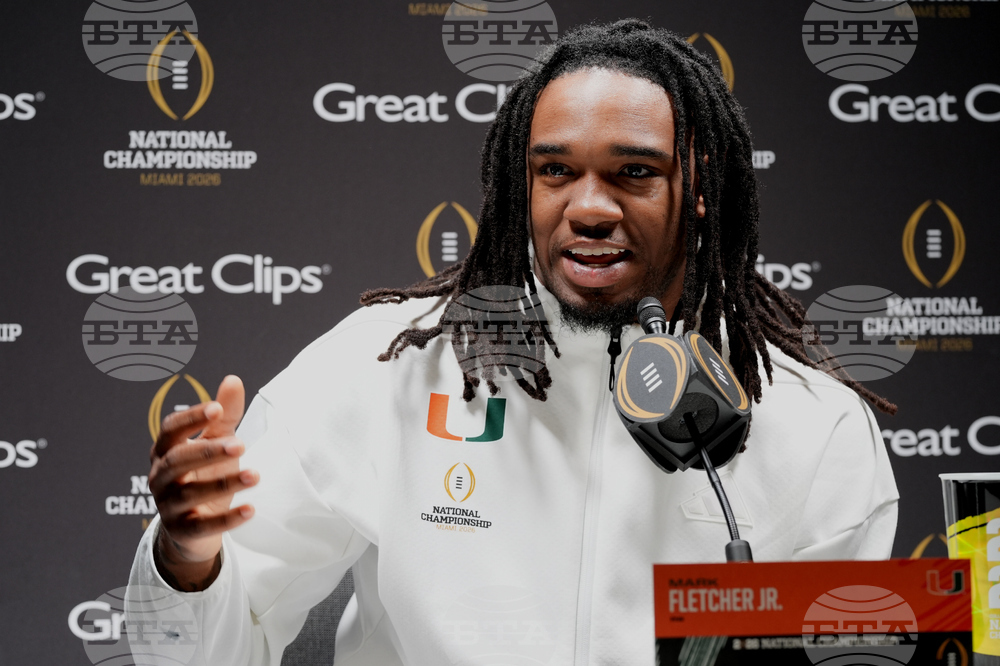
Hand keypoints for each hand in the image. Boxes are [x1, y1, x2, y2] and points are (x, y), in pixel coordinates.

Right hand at [148, 375, 258, 590]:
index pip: (171, 430)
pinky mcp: (182, 531)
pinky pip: (202, 526)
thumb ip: (224, 416)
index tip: (218, 409)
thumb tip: (233, 379)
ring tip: (255, 475)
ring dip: (223, 484)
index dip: (192, 418)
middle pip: (178, 461)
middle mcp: (161, 476)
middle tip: (240, 444)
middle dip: (208, 451)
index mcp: (165, 450)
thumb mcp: (215, 442)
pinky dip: (226, 519)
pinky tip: (251, 510)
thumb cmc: (203, 474)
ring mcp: (168, 505)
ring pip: (190, 494)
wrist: (192, 527)